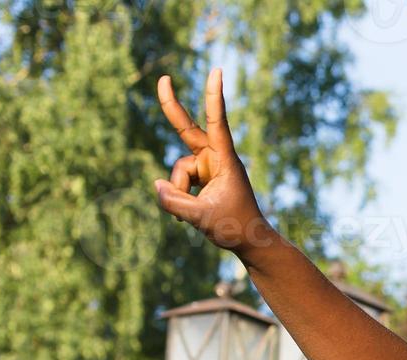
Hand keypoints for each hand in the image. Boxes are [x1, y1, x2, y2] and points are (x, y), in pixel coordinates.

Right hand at [153, 68, 270, 252]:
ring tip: (191, 215)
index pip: (217, 123)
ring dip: (179, 193)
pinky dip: (179, 199)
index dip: (214, 98)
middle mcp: (216, 159)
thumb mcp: (201, 217)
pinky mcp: (201, 177)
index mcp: (226, 160)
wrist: (249, 241)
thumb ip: (174, 201)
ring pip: (178, 171)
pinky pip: (178, 182)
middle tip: (164, 78)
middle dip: (172, 106)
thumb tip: (157, 184)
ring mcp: (207, 167)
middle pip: (187, 130)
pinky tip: (188, 215)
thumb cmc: (234, 227)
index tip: (216, 72)